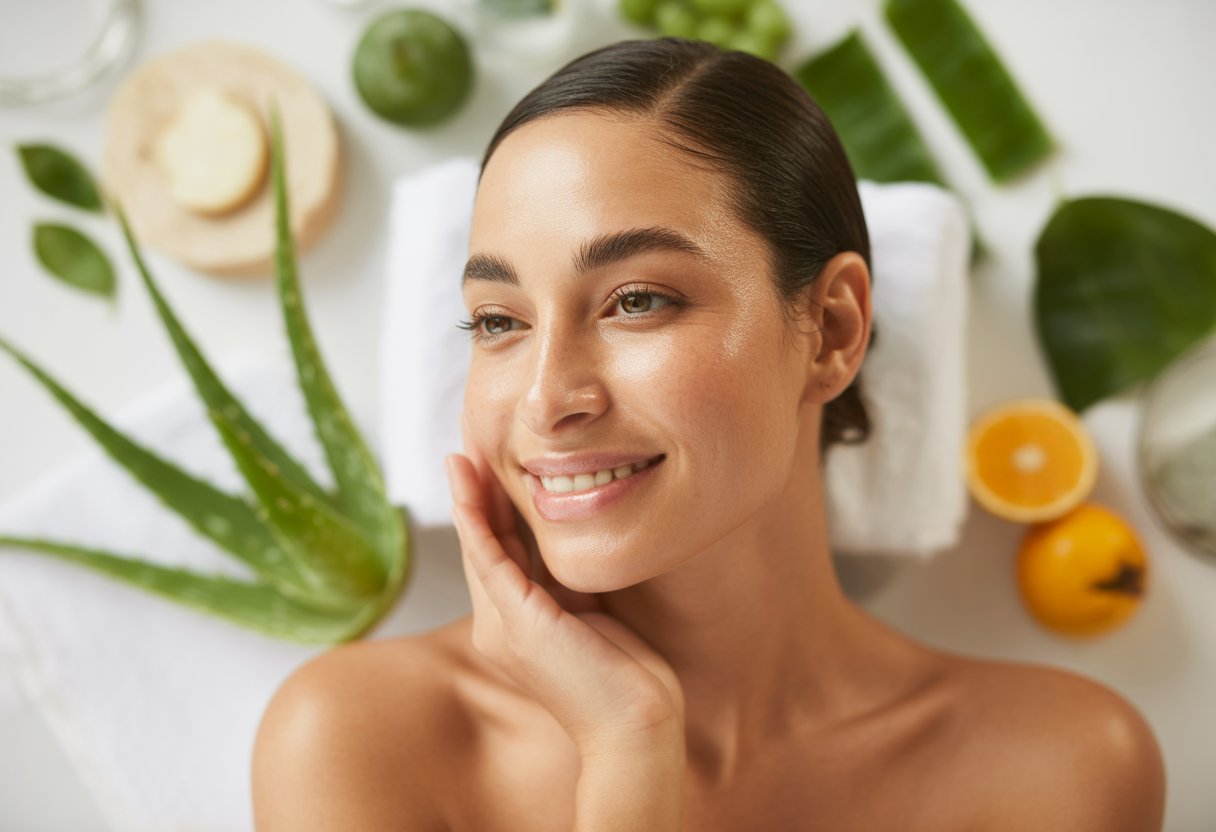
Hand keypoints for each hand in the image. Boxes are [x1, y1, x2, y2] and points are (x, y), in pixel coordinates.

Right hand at [445, 441, 684, 753]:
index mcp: (516, 627)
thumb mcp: (594, 616)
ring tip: (461, 458)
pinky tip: (468, 492)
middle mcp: (498, 628)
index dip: (490, 513)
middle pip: (482, 548)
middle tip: (464, 451)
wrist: (637, 725)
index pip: (498, 558)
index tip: (487, 471)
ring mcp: (502, 628)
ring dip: (467, 500)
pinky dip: (476, 523)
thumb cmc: (626, 678)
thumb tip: (573, 549)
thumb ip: (574, 586)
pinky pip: (488, 561)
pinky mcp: (517, 623)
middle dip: (473, 498)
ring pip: (478, 549)